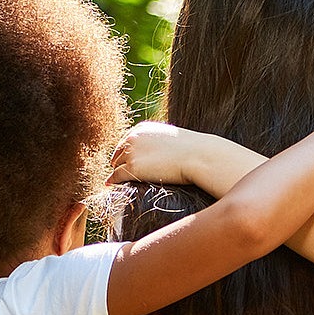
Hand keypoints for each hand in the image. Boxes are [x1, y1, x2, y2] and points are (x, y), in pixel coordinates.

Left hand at [107, 121, 226, 185]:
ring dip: (118, 173)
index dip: (126, 154)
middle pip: (118, 153)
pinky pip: (116, 176)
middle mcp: (133, 137)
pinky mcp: (133, 167)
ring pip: (116, 165)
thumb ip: (159, 142)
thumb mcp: (172, 139)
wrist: (201, 157)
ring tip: (119, 181)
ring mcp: (132, 152)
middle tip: (121, 174)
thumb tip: (157, 155)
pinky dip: (113, 182)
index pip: (126, 141)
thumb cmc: (194, 150)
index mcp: (142, 128)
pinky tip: (112, 186)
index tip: (128, 163)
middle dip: (120, 163)